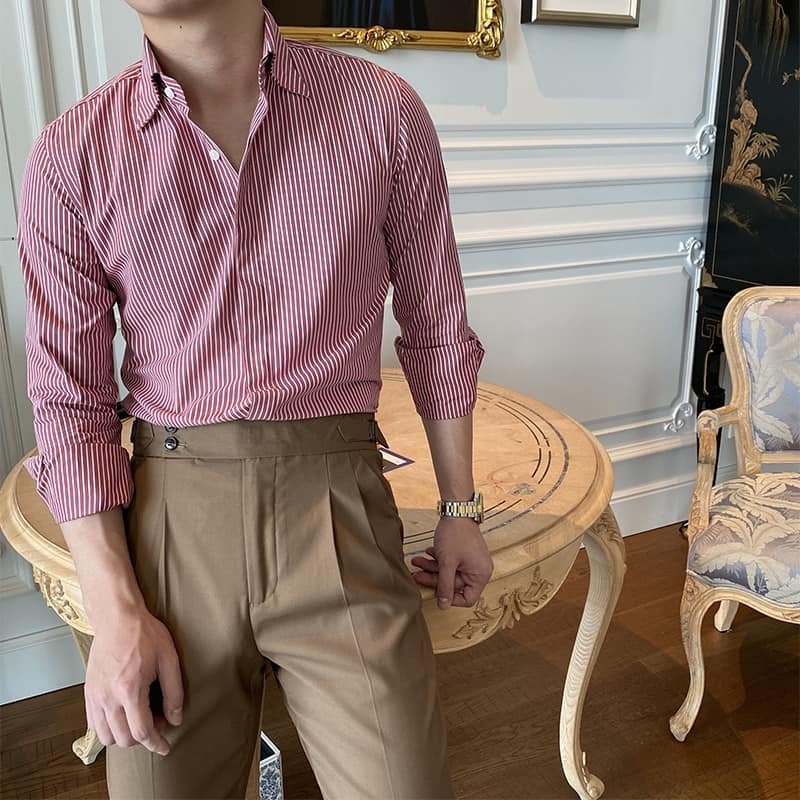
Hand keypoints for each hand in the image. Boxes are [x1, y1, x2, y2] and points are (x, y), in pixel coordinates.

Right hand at [85, 604, 183, 755]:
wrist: (117, 618)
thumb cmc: (144, 634)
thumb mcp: (169, 659)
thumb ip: (173, 692)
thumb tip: (175, 718)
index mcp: (129, 689)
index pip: (142, 731)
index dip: (156, 743)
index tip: (165, 747)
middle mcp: (108, 697)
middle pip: (124, 739)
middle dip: (143, 737)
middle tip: (158, 719)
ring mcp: (95, 696)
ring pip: (107, 736)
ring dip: (125, 735)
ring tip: (140, 716)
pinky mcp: (88, 693)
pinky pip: (94, 724)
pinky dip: (109, 727)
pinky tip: (124, 714)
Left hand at [410, 516, 493, 608]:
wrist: (456, 509)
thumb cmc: (455, 534)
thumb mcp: (447, 563)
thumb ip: (445, 586)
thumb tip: (443, 605)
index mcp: (480, 575)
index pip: (468, 598)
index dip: (451, 598)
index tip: (436, 594)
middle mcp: (478, 569)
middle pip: (454, 584)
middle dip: (434, 578)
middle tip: (417, 574)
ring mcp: (471, 560)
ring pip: (449, 572)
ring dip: (432, 567)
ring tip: (417, 562)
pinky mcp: (463, 553)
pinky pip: (450, 562)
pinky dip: (438, 559)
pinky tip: (427, 553)